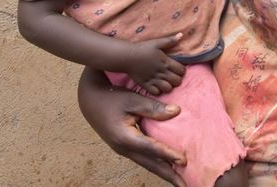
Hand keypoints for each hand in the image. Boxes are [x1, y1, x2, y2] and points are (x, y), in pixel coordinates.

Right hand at [78, 67, 187, 186]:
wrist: (91, 100)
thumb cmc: (111, 98)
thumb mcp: (132, 100)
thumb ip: (154, 108)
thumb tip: (176, 111)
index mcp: (125, 138)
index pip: (152, 149)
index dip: (168, 155)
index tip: (184, 161)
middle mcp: (124, 148)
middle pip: (150, 164)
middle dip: (169, 175)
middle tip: (185, 185)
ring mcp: (124, 149)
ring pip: (147, 163)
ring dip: (164, 172)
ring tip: (179, 179)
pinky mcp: (125, 147)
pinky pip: (144, 158)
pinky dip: (157, 164)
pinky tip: (167, 165)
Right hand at [125, 34, 185, 94]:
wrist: (127, 57)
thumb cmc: (142, 49)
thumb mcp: (157, 43)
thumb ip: (170, 40)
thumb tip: (181, 35)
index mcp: (166, 62)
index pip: (182, 71)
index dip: (181, 70)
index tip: (177, 68)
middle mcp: (162, 72)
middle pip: (177, 81)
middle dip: (177, 79)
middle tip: (172, 76)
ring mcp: (154, 80)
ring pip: (168, 88)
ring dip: (168, 86)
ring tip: (165, 82)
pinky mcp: (145, 85)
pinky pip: (156, 93)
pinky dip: (158, 91)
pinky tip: (156, 85)